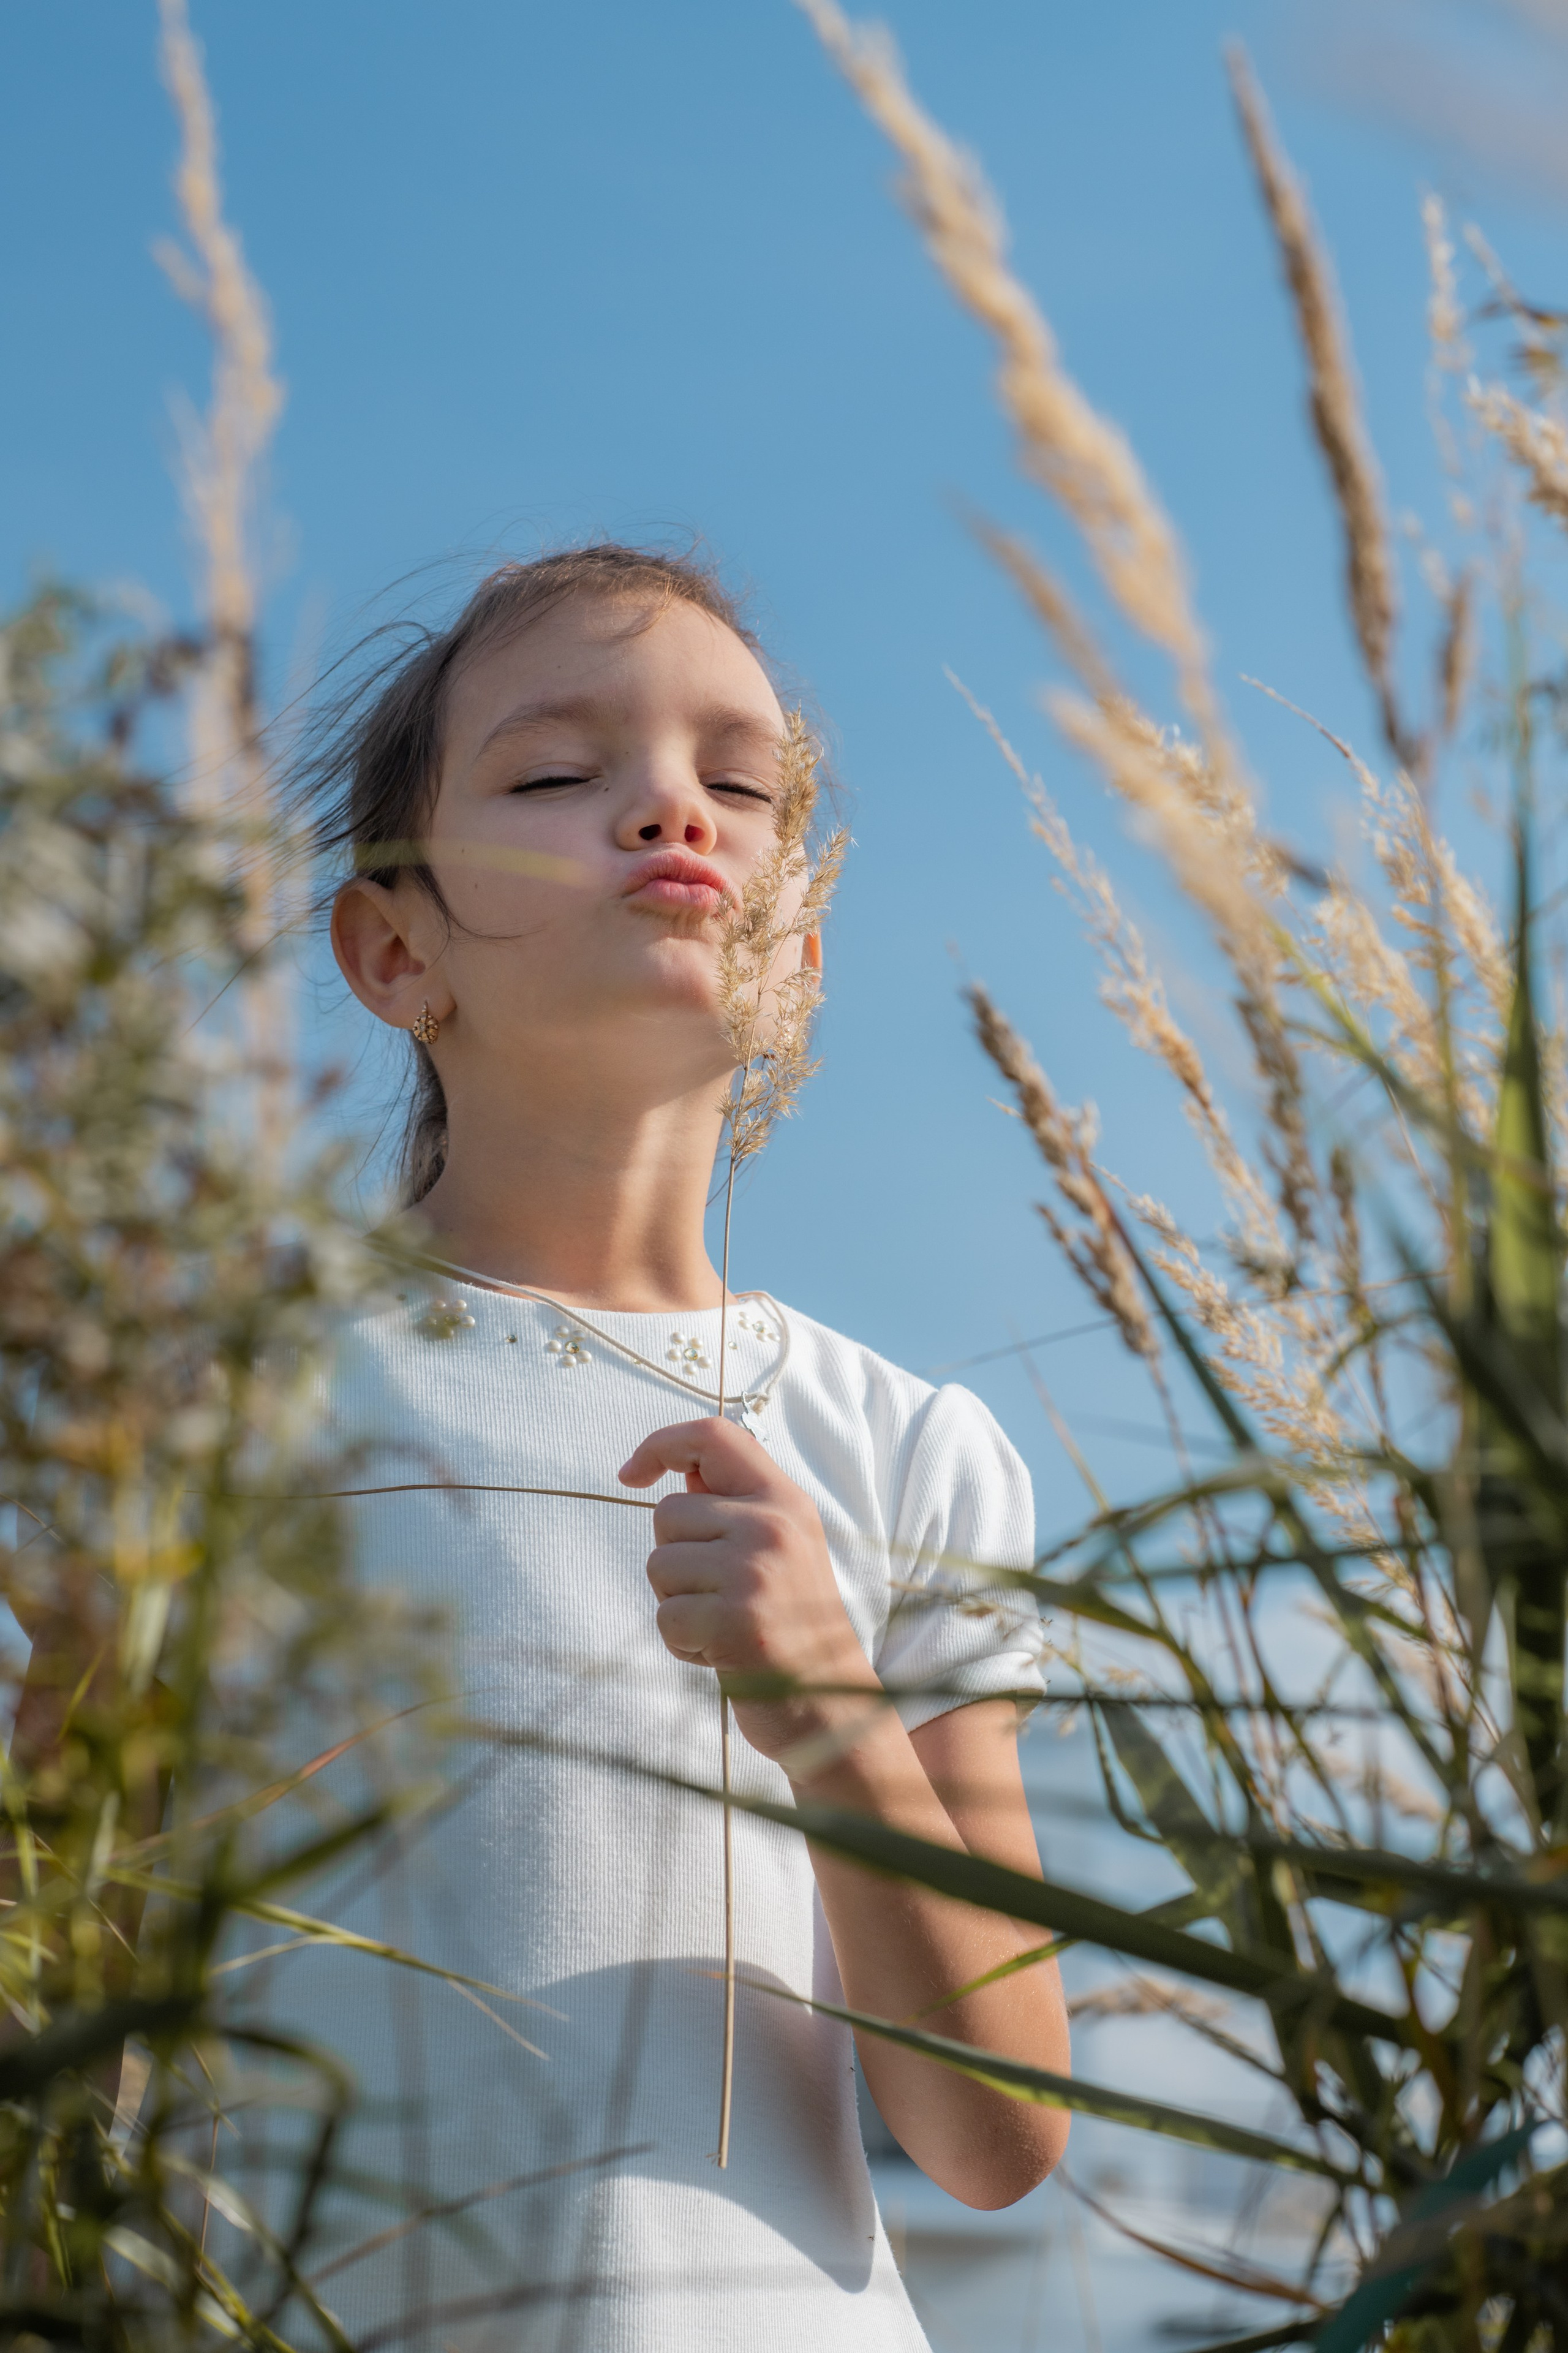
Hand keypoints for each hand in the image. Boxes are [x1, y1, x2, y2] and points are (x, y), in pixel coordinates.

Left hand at [617, 1416, 879, 1766]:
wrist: (832, 1708)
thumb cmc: (792, 1626)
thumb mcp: (779, 1550)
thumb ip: (734, 1507)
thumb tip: (682, 1471)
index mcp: (786, 1500)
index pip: (714, 1435)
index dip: (661, 1444)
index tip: (630, 1474)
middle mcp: (773, 1526)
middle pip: (668, 1513)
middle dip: (675, 1559)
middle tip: (720, 1596)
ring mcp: (755, 1572)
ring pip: (659, 1565)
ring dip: (677, 1604)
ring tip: (724, 1625)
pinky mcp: (735, 1621)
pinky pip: (665, 1617)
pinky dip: (682, 1643)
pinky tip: (722, 1654)